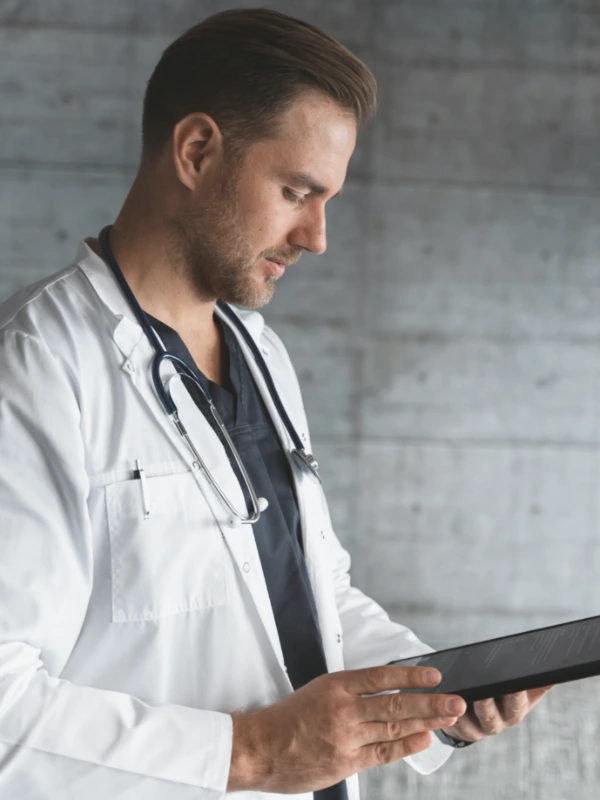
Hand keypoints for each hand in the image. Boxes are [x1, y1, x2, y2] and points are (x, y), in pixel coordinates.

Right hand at [227, 666, 466, 792]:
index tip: (434, 675)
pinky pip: (382, 752)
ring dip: (425, 722)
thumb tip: (387, 691)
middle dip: (430, 702)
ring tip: (447, 717)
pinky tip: (424, 739)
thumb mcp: (318, 690)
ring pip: (394, 727)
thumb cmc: (288, 718)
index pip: (383, 677)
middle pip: (396, 703)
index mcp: (336, 685)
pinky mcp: (345, 762)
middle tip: (455, 700)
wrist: (260, 748)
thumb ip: (351, 692)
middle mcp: (343, 709)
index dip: (411, 676)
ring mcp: (346, 737)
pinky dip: (405, 745)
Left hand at [442, 685, 553, 743]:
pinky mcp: (462, 731)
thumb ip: (537, 681)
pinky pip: (453, 723)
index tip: (513, 684)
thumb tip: (555, 667)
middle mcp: (499, 722)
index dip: (515, 695)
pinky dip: (448, 714)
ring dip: (464, 710)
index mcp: (515, 710)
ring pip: (467, 721)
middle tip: (483, 693)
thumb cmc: (503, 696)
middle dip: (488, 704)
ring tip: (461, 697)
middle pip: (492, 715)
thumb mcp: (523, 691)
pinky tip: (442, 701)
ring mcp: (479, 729)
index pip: (517, 703)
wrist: (482, 716)